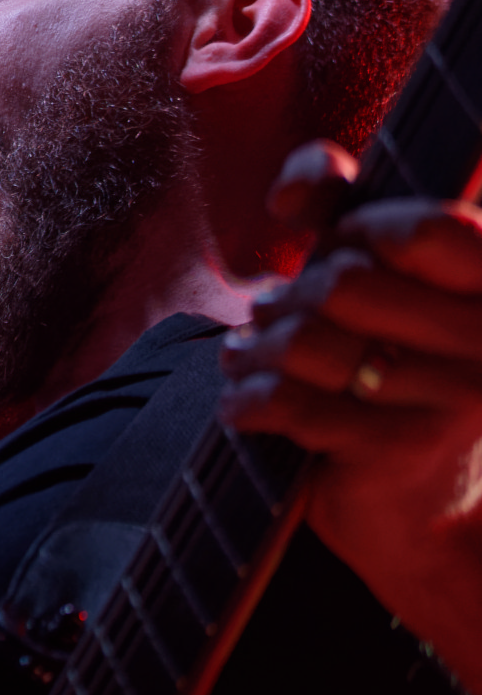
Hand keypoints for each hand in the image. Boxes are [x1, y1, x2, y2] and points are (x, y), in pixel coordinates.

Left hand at [217, 140, 481, 671]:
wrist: (432, 514)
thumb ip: (347, 214)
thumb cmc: (398, 376)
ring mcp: (452, 398)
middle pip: (345, 281)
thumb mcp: (387, 287)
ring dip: (257, 349)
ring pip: (308, 340)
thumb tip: (305, 180)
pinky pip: (289, 401)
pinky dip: (247, 398)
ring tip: (249, 357)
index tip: (333, 246)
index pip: (424, 228)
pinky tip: (243, 404)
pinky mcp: (399, 449)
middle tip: (273, 315)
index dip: (355, 227)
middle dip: (290, 296)